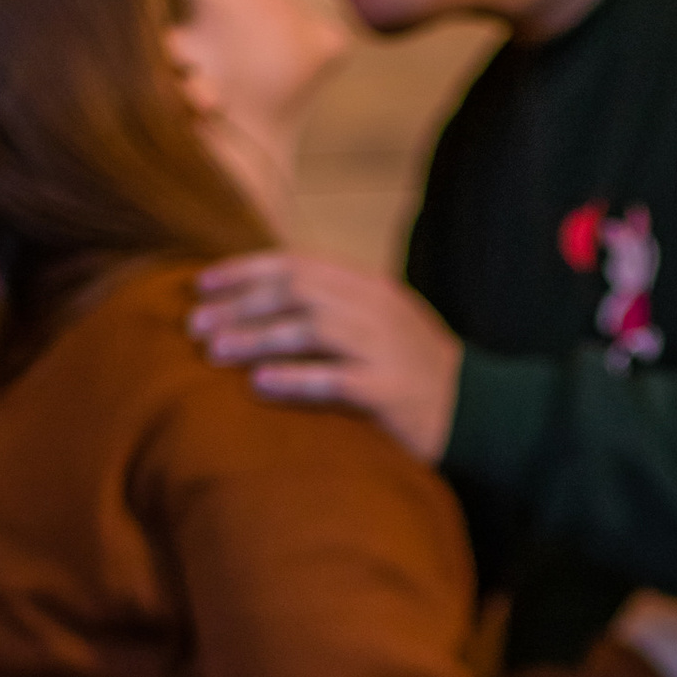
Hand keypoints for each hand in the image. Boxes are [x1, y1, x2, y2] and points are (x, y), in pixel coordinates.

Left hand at [190, 255, 462, 465]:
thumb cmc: (417, 373)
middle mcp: (376, 310)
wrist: (482, 412)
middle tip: (194, 325)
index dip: (245, 270)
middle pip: (297, 291)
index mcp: (370, 288)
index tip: (201, 284)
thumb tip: (265, 305)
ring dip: (257, 337)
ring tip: (214, 352)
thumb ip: (332, 309)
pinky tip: (259, 384)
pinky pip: (337, 380)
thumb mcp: (379, 325)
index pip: (298, 264)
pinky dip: (295, 379)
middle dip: (240, 304)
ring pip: (312, 329)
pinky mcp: (392, 391)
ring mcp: (386, 349)